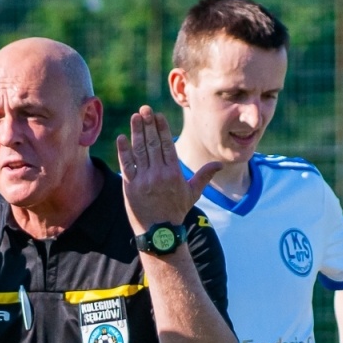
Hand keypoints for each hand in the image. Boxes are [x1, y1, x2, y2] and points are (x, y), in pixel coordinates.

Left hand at [115, 106, 220, 235]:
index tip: (157, 115)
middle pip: (152, 144)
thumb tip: (220, 165)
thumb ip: (204, 175)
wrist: (160, 233)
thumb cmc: (176, 211)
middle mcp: (159, 175)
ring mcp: (144, 180)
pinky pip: (126, 165)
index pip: (167, 145)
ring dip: (136, 132)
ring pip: (139, 151)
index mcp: (174, 173)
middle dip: (148, 125)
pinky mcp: (130, 187)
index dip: (161, 128)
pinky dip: (123, 151)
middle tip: (144, 109)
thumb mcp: (193, 193)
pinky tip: (121, 138)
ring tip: (134, 117)